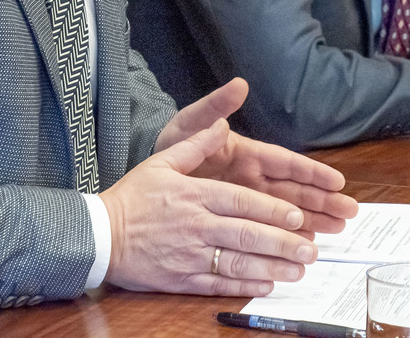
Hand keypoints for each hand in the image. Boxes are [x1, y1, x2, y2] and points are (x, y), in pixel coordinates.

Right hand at [103, 119, 317, 296]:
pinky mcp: (181, 278)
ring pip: (238, 263)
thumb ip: (197, 144)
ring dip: (272, 267)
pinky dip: (244, 286)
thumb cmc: (132, 197)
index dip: (273, 211)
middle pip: (247, 234)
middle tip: (311, 249)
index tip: (298, 217)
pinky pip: (218, 284)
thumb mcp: (162, 161)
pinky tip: (267, 285)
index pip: (242, 202)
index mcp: (196, 194)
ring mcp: (190, 254)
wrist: (99, 235)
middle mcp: (197, 225)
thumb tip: (222, 123)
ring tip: (298, 270)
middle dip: (283, 243)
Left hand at [155, 79, 357, 233]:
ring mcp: (245, 198)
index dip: (312, 173)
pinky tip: (306, 244)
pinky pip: (267, 227)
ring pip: (286, 211)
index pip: (285, 163)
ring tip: (338, 231)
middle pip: (294, 191)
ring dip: (312, 220)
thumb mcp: (189, 124)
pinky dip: (287, 235)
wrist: (148, 174)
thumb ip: (214, 108)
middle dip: (323, 201)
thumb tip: (238, 85)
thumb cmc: (170, 143)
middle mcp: (251, 177)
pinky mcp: (236, 216)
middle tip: (350, 213)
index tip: (338, 182)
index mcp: (245, 153)